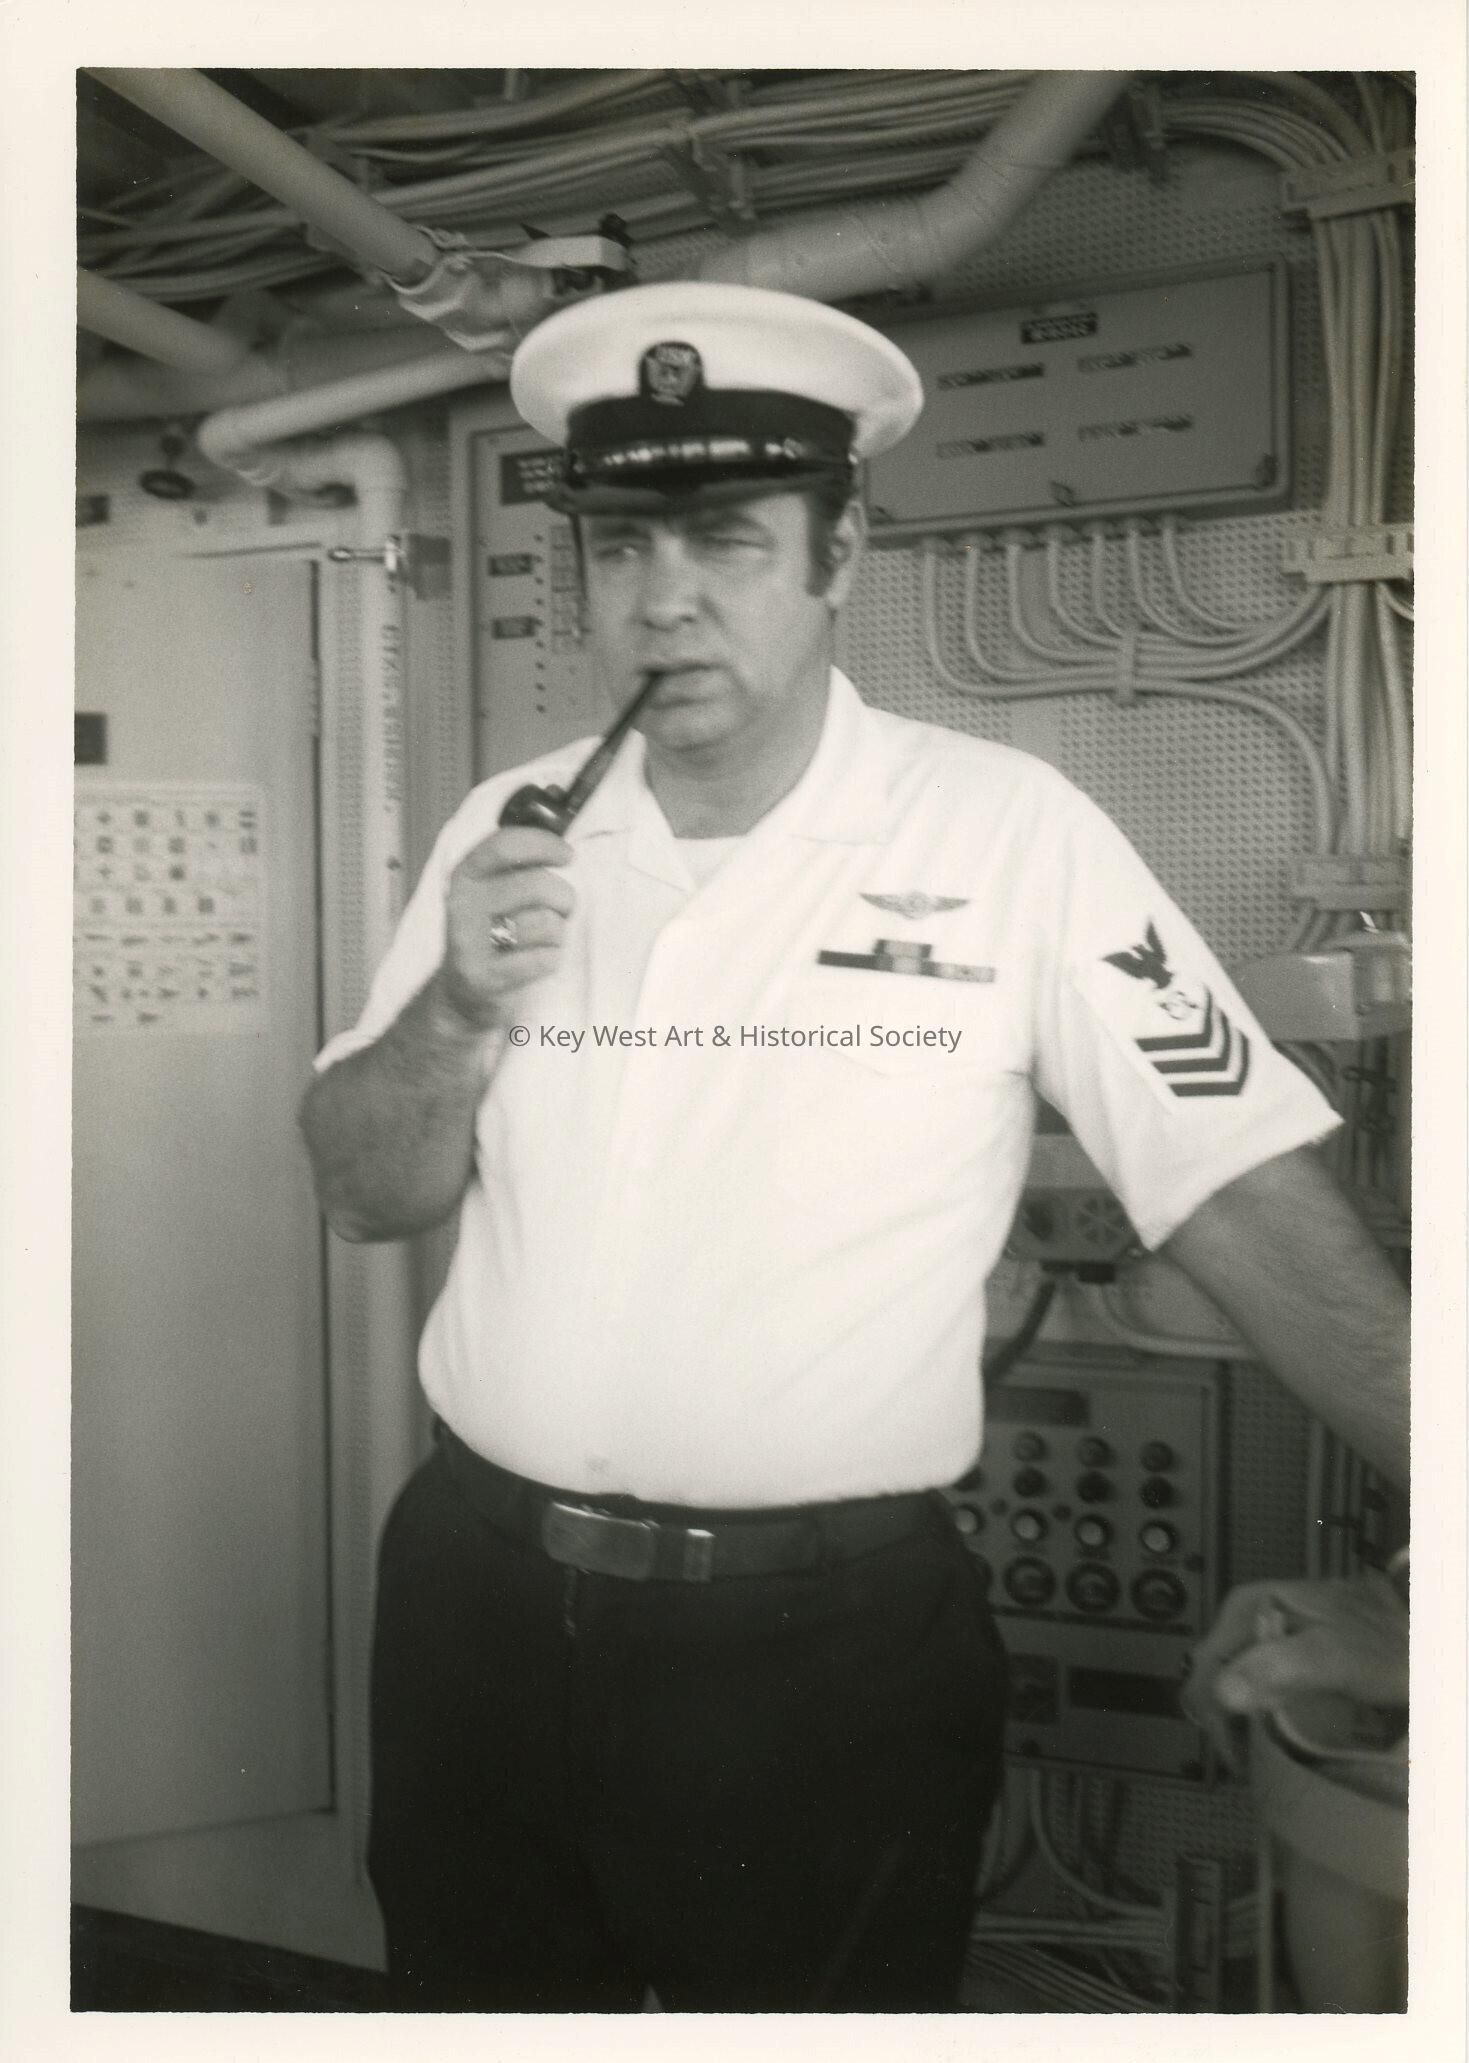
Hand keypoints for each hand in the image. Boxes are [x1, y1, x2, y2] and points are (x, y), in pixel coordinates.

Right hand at [435, 825, 574, 1030]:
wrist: (462, 995)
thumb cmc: (492, 935)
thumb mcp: (493, 893)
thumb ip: (518, 868)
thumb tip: (562, 850)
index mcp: (466, 875)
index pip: (505, 845)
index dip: (544, 845)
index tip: (568, 856)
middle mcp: (462, 904)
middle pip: (537, 885)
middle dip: (564, 898)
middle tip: (563, 910)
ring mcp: (469, 941)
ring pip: (545, 924)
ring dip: (557, 934)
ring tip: (544, 940)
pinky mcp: (482, 976)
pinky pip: (543, 960)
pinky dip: (551, 960)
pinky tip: (536, 962)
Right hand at [1182, 1573, 1407, 1769]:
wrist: (1421, 1627)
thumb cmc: (1379, 1643)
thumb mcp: (1336, 1656)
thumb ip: (1280, 1667)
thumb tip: (1222, 1695)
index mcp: (1243, 1610)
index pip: (1205, 1673)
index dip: (1218, 1723)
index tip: (1246, 1765)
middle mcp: (1242, 1618)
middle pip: (1211, 1679)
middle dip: (1226, 1726)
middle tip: (1256, 1767)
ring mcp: (1259, 1632)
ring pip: (1227, 1685)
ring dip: (1239, 1724)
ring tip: (1264, 1757)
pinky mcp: (1279, 1649)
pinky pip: (1250, 1686)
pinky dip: (1255, 1714)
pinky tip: (1274, 1733)